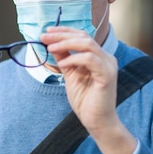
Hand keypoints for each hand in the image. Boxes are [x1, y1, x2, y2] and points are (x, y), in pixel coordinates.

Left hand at [41, 27, 136, 153]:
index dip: (64, 31)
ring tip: (50, 47)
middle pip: (84, 36)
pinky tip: (62, 64)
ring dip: (66, 43)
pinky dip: (74, 59)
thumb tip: (52, 44)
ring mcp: (108, 65)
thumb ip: (64, 59)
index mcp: (99, 57)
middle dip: (62, 35)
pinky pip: (90, 60)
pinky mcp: (107, 75)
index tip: (47, 32)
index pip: (82, 36)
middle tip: (44, 37)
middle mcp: (106, 58)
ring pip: (87, 44)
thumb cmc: (86, 101)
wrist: (97, 122)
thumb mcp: (70, 75)